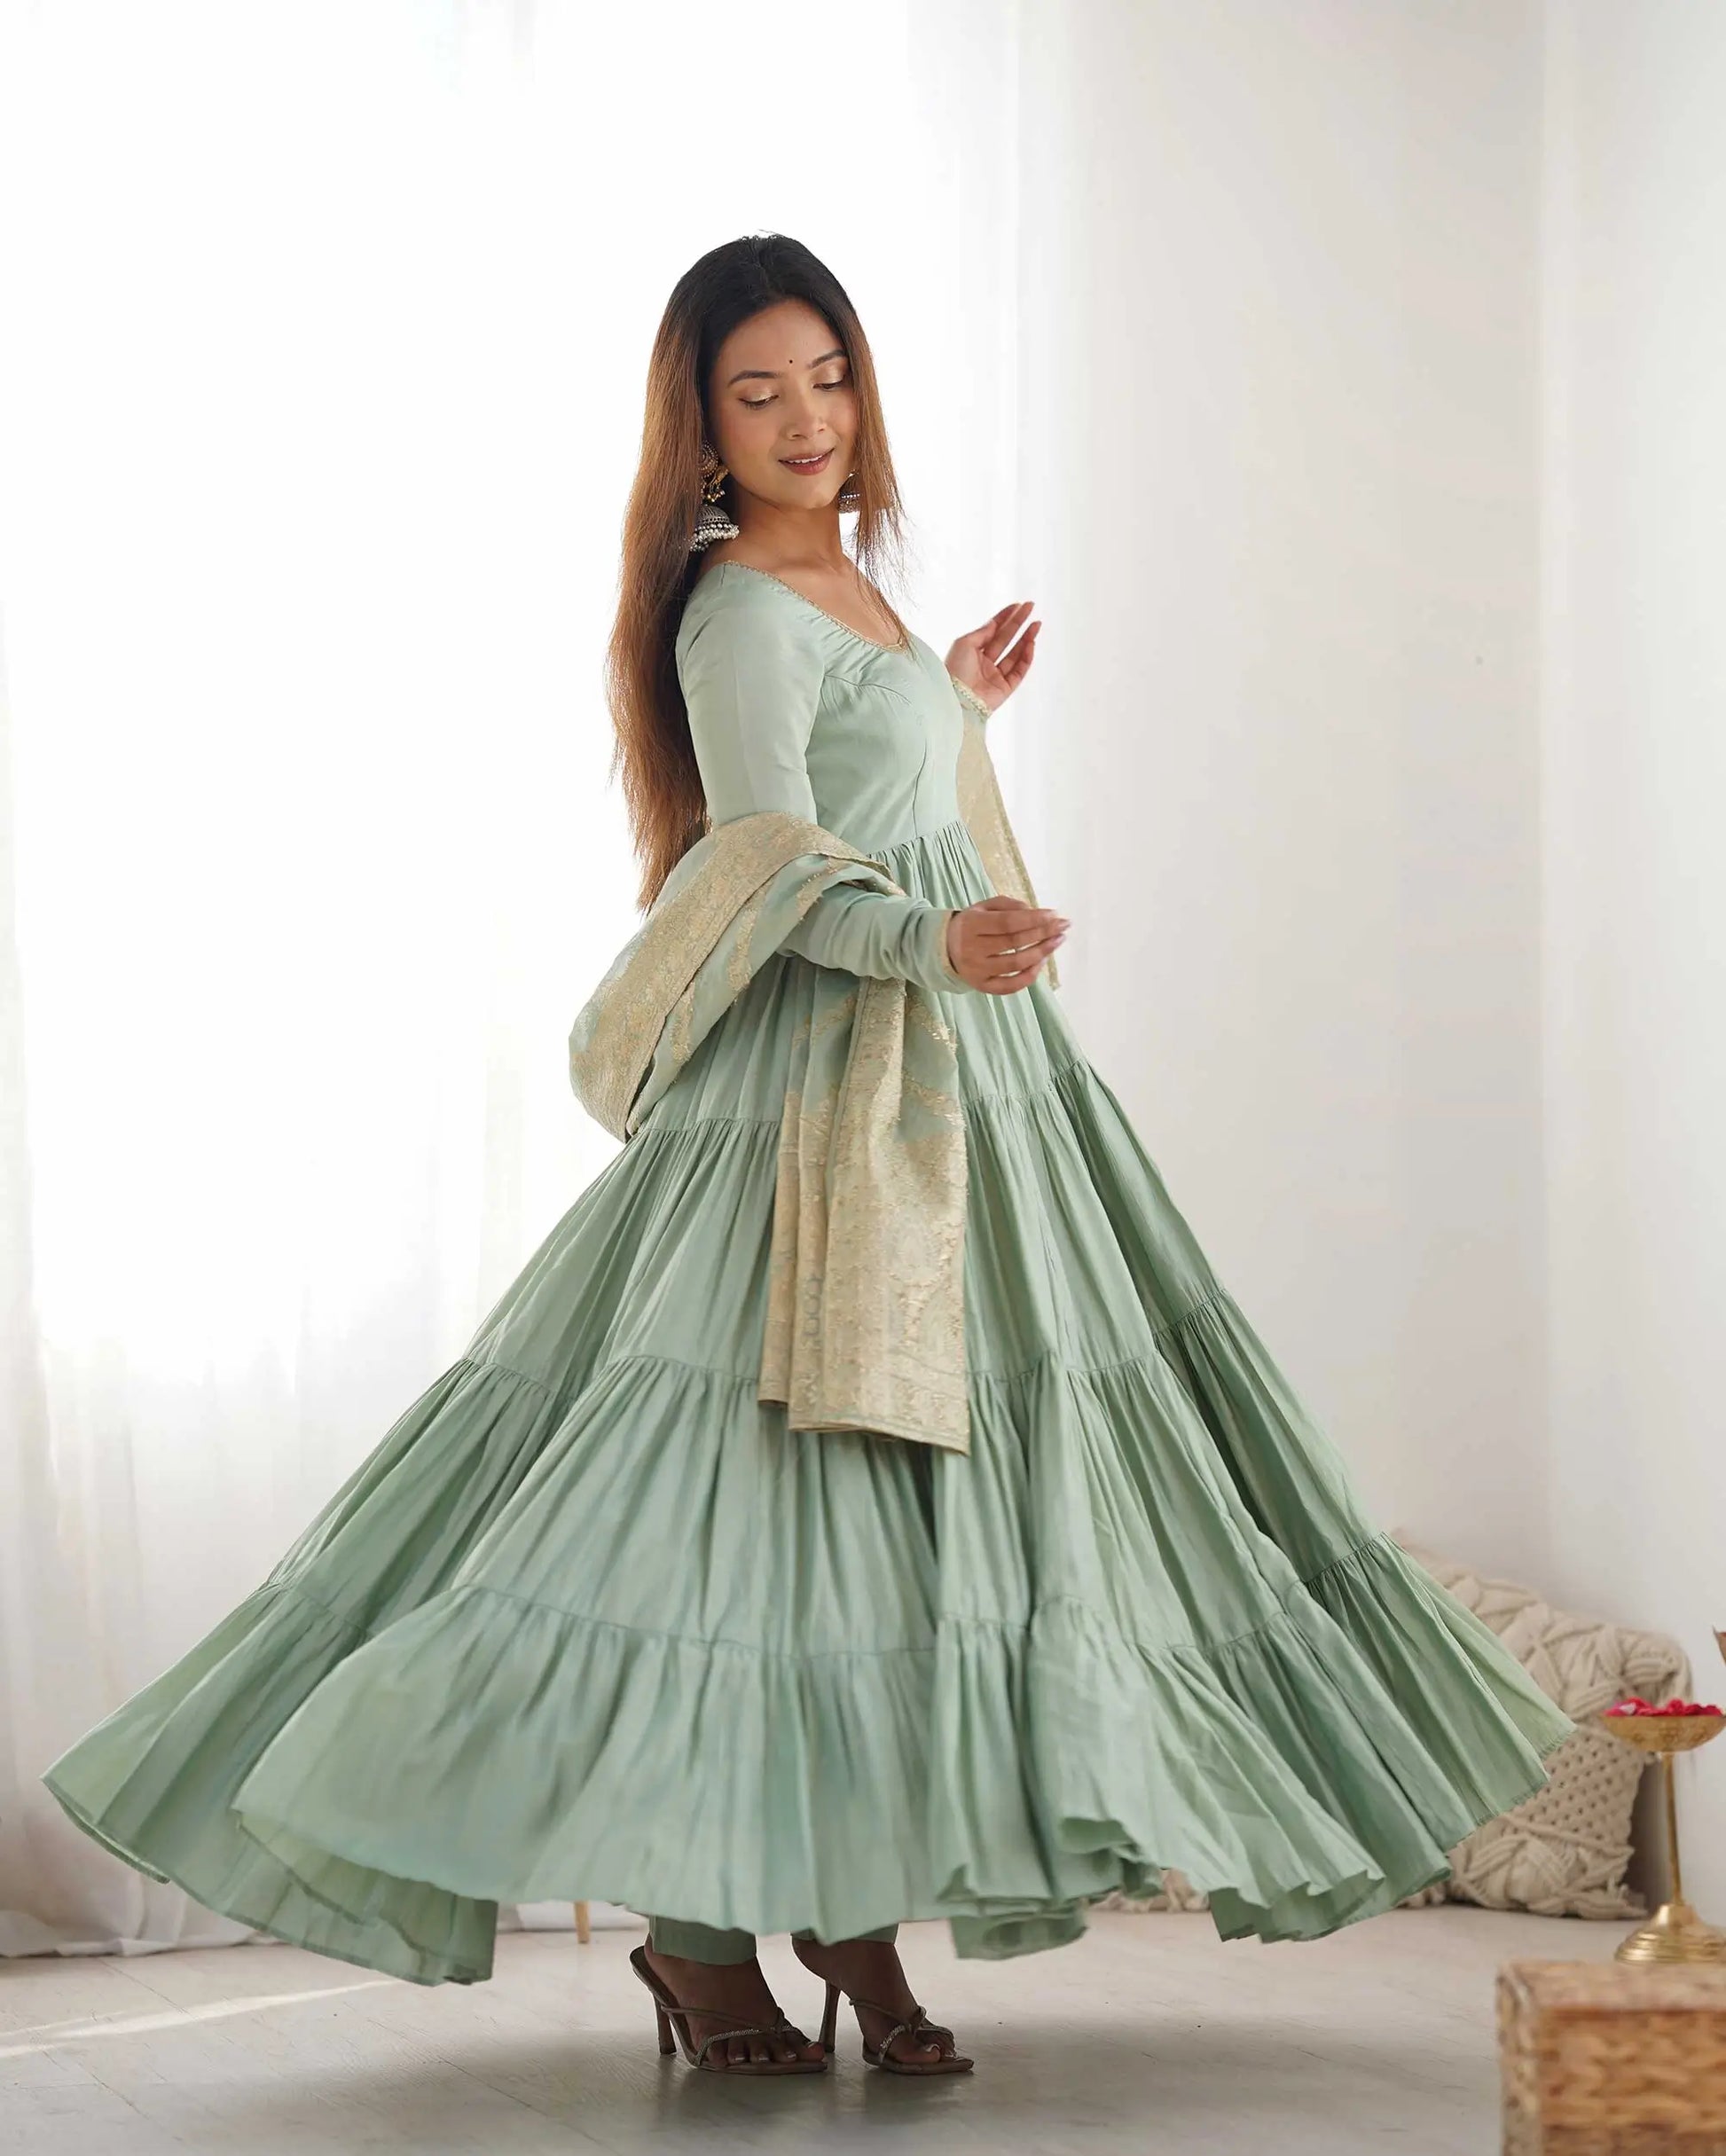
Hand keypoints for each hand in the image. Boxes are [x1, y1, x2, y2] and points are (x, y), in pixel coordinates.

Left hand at [945, 600, 1040, 713]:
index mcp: (973, 652)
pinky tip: (1031, 643)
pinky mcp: (1005, 688)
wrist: (956, 698)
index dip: (1004, 618)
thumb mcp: (964, 643)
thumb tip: (994, 623)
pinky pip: (1019, 670)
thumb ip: (982, 632)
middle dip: (1019, 623)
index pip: (992, 631)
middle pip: (1006, 639)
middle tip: (1031, 607)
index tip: (1017, 605)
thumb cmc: (954, 670)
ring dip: (1026, 638)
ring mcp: (996, 676)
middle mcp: (985, 663)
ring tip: (1036, 624)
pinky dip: (1026, 657)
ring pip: (1015, 654)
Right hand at [946, 895, 1067, 993]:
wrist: (944, 949)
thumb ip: (1007, 905)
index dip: (1034, 919)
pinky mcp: (982, 987)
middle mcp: (972, 949)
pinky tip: (1042, 961)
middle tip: (1063, 926)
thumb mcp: (983, 907)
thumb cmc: (971, 925)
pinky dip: (1030, 975)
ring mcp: (977, 971)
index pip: (1007, 922)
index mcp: (971, 925)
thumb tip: (1032, 911)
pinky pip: (1011, 985)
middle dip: (1043, 932)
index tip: (1054, 914)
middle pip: (1014, 942)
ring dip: (1042, 952)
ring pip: (1016, 964)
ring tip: (1058, 941)